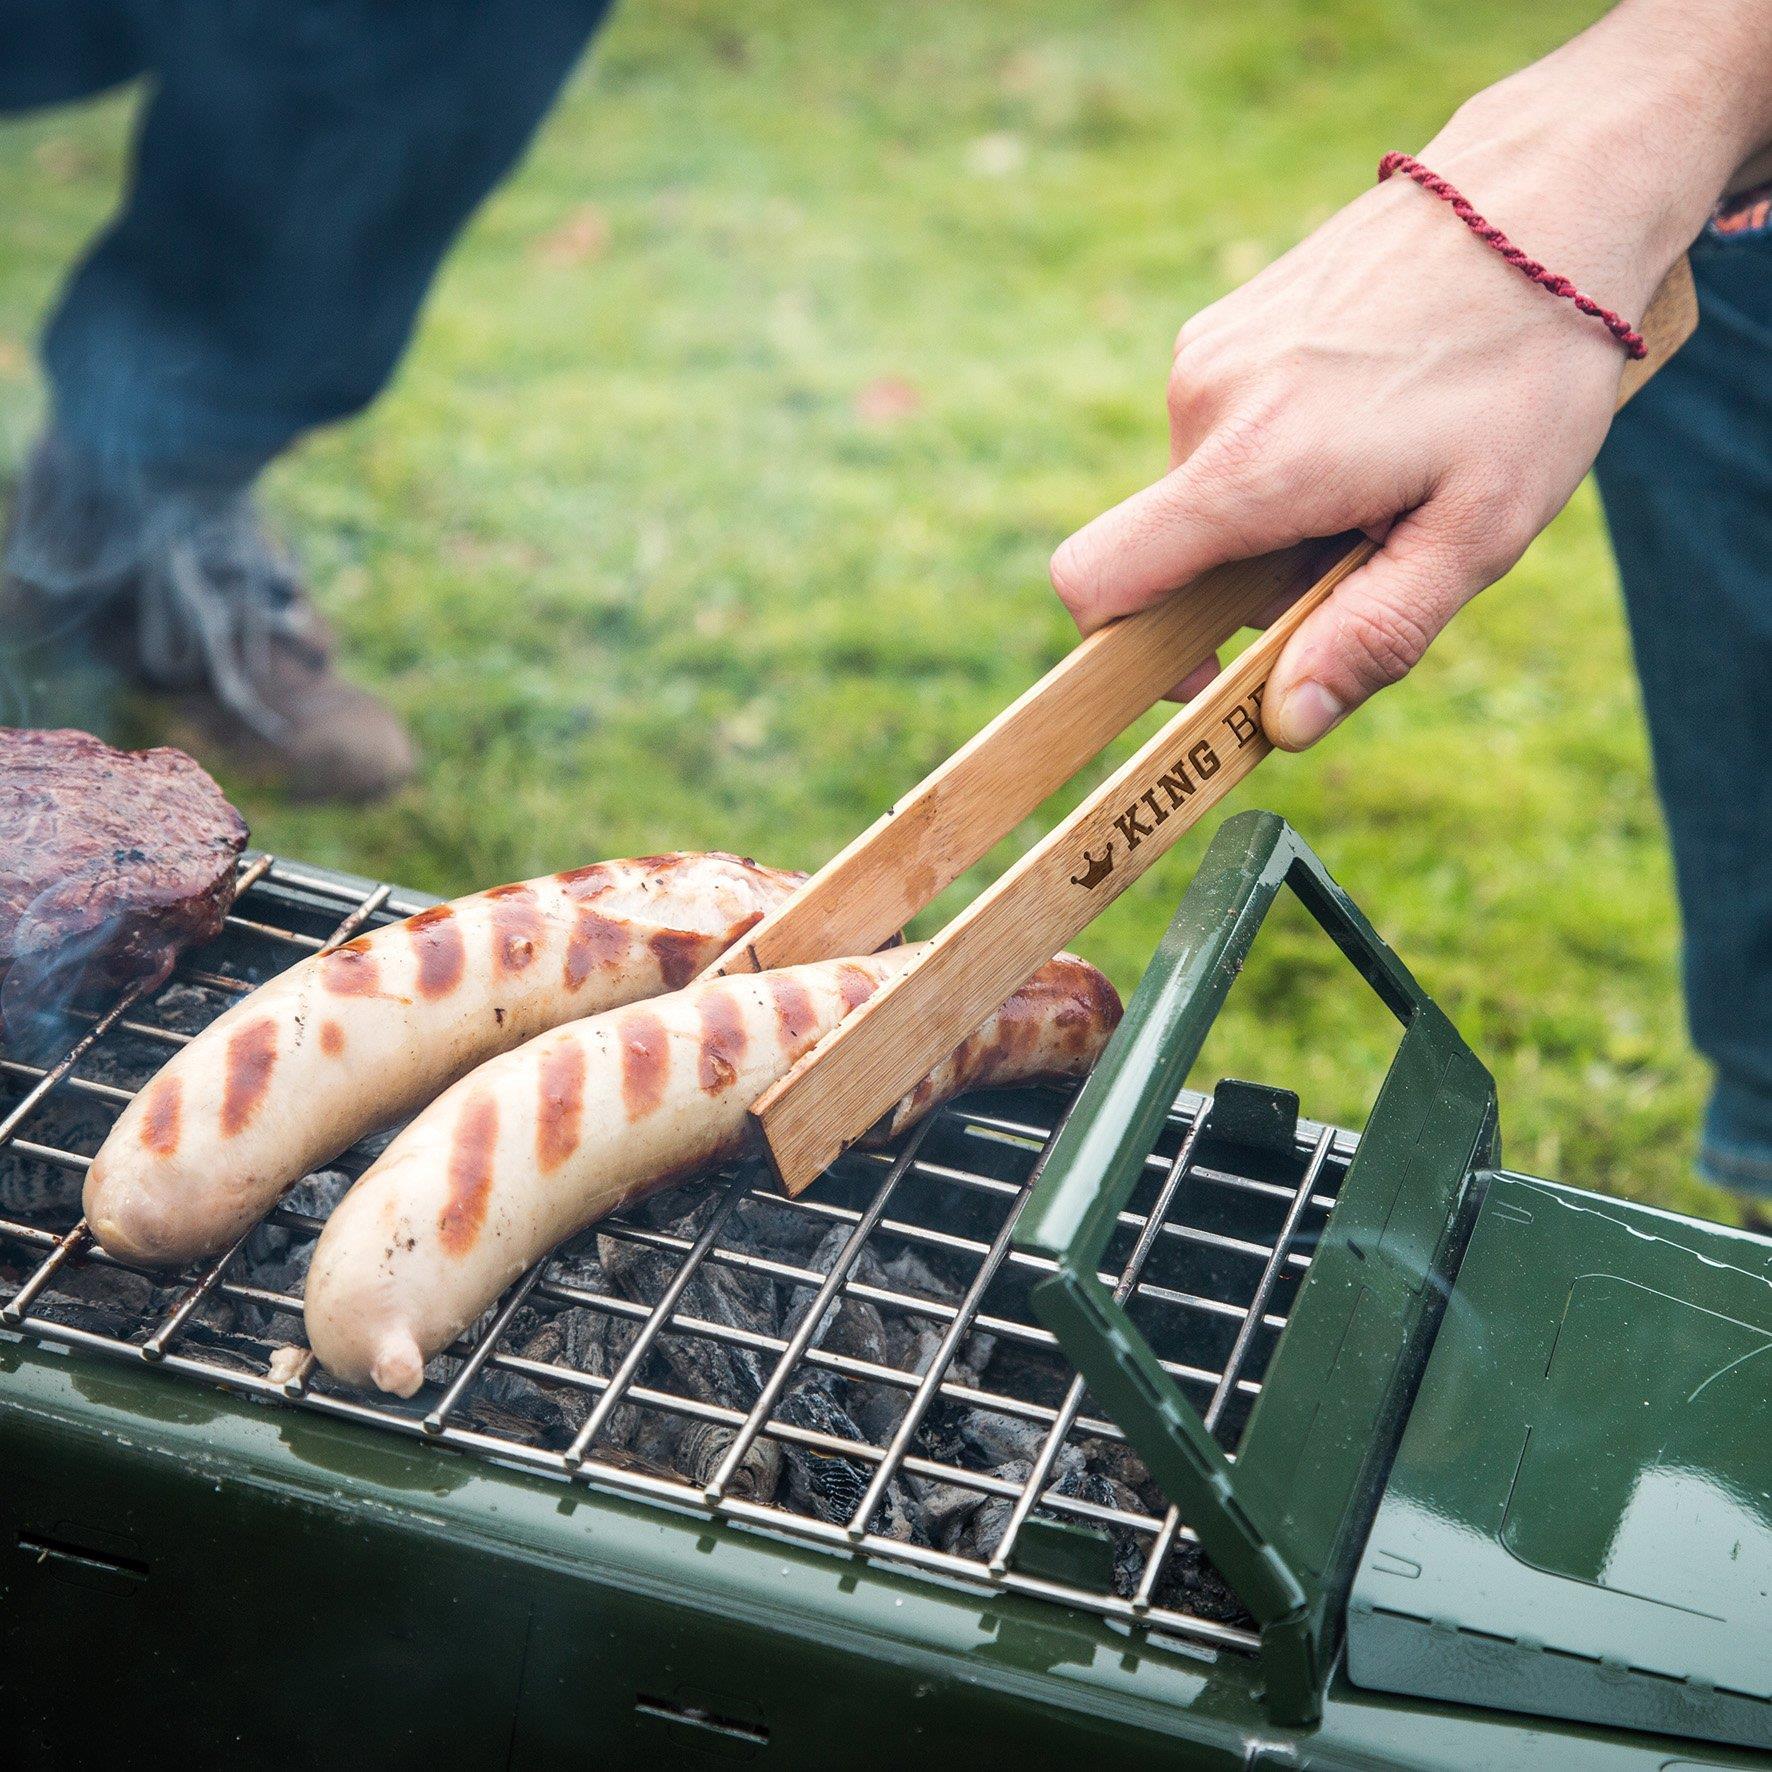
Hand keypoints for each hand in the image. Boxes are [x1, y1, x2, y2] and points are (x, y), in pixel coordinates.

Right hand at [1050, 10, 1760, 747]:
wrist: (1550, 188)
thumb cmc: (1526, 366)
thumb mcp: (1479, 529)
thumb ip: (1375, 635)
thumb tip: (1286, 723)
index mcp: (1248, 469)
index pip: (1095, 582)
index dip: (1128, 652)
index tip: (1208, 668)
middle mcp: (1202, 404)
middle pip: (1172, 550)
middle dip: (1248, 581)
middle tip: (1367, 548)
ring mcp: (1208, 352)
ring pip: (1206, 490)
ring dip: (1273, 514)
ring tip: (1385, 469)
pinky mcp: (1229, 322)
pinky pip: (1226, 429)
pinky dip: (1280, 454)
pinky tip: (1371, 417)